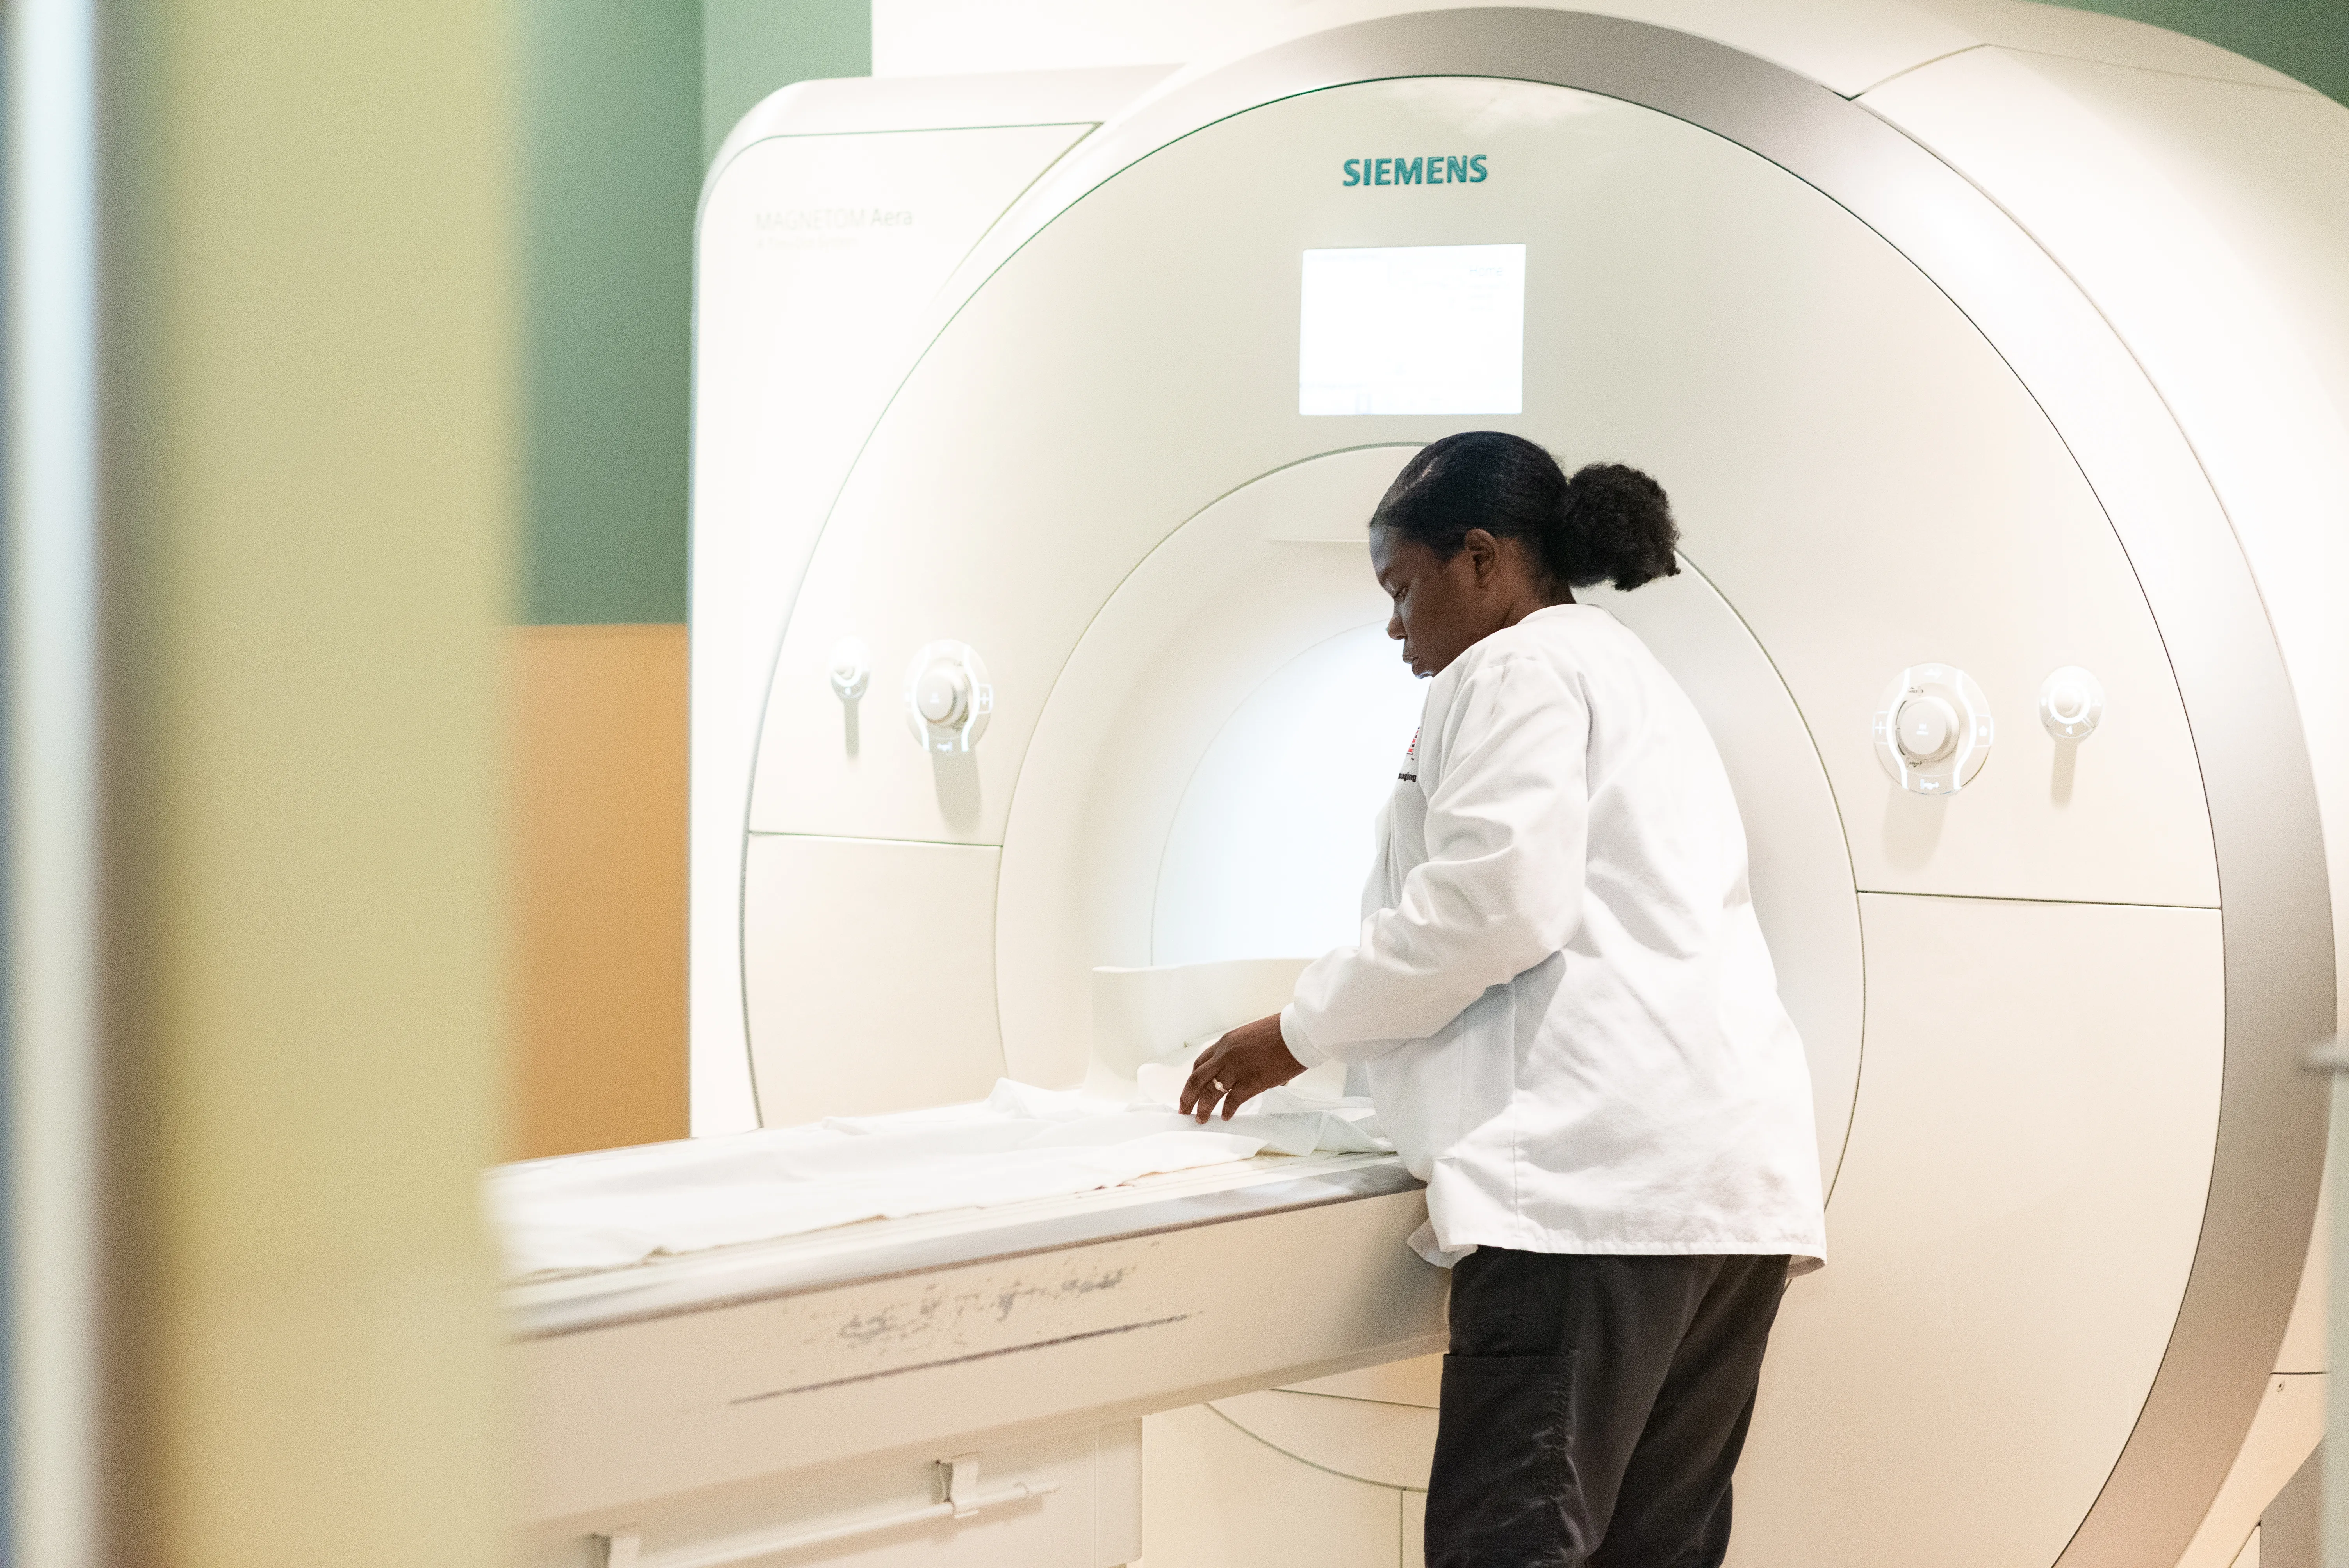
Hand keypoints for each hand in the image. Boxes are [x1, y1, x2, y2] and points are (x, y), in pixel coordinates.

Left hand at [1179, 1013, 1305, 1122]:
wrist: (1298, 1032)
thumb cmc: (1279, 1032)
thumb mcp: (1250, 1036)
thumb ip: (1238, 1051)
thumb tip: (1238, 1067)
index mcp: (1225, 1043)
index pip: (1200, 1063)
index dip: (1193, 1079)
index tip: (1190, 1089)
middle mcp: (1226, 1056)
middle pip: (1197, 1079)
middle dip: (1187, 1097)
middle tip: (1184, 1109)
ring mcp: (1237, 1069)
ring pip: (1210, 1093)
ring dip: (1203, 1109)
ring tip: (1201, 1119)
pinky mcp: (1252, 1082)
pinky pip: (1232, 1101)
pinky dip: (1227, 1111)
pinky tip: (1226, 1117)